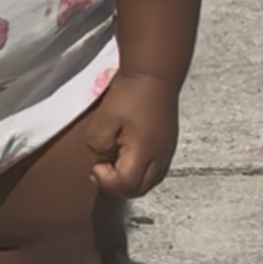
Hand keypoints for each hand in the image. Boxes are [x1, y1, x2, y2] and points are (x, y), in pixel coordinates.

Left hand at [85, 71, 178, 197]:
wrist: (154, 74)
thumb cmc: (130, 94)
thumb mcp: (104, 119)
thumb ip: (98, 144)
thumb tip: (101, 156)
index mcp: (145, 152)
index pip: (126, 185)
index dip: (106, 181)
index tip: (95, 165)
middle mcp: (160, 158)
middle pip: (139, 190)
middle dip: (116, 186)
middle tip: (99, 170)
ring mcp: (167, 152)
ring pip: (148, 183)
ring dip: (128, 181)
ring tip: (112, 164)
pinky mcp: (168, 145)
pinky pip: (154, 171)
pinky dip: (138, 172)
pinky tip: (126, 157)